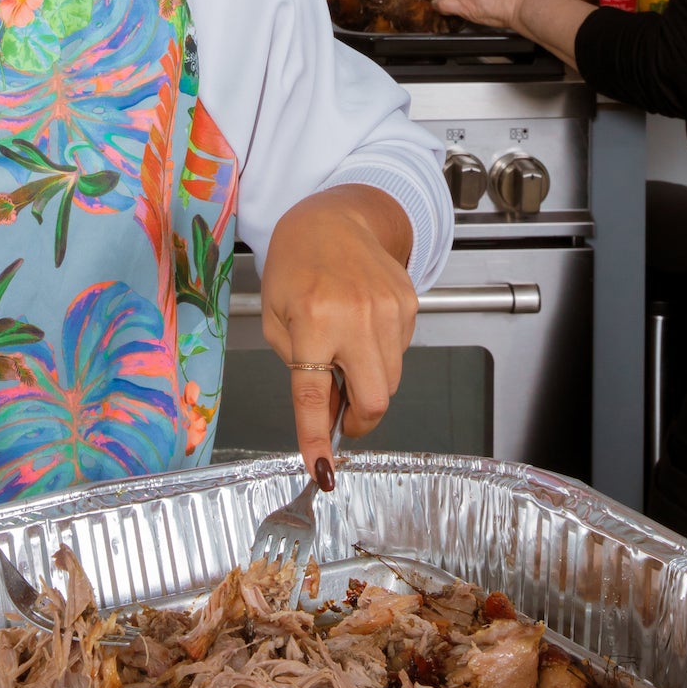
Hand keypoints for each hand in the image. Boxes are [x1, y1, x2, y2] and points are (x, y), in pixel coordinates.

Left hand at [260, 187, 417, 481]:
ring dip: (369, 383)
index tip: (321, 469)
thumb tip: (331, 410)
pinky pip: (400, 352)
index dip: (317, 439)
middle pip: (375, 399)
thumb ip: (298, 366)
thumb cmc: (296, 264)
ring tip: (346, 353)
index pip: (315, 395)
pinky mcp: (409, 304)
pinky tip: (362, 328)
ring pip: (391, 380)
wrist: (335, 217)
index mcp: (313, 319)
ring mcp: (388, 309)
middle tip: (343, 417)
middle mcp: (355, 316)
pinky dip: (381, 355)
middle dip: (359, 420)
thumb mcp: (277, 316)